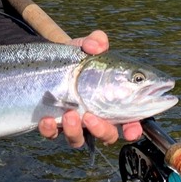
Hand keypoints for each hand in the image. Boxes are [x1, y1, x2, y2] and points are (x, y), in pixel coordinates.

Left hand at [37, 30, 144, 147]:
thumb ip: (96, 41)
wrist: (48, 62)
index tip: (131, 131)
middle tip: (90, 117)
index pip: (129, 121)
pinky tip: (46, 119)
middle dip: (102, 130)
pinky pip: (51, 135)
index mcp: (111, 101)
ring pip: (78, 140)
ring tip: (69, 114)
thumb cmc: (76, 58)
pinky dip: (50, 130)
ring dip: (75, 131)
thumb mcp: (87, 46)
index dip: (133, 129)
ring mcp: (74, 123)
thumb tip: (96, 45)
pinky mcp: (53, 125)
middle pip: (106, 135)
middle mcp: (95, 116)